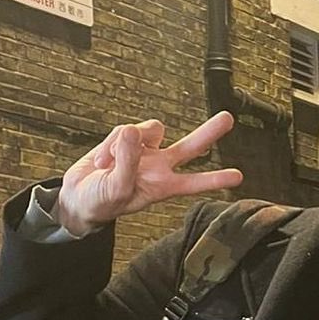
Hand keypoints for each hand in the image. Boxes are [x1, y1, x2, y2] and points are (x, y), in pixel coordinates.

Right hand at [56, 112, 242, 234]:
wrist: (79, 196)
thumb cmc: (103, 201)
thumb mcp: (117, 188)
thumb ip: (127, 162)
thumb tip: (133, 132)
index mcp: (163, 186)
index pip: (194, 182)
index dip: (215, 179)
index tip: (238, 177)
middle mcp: (159, 167)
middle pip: (190, 147)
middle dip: (208, 132)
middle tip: (229, 118)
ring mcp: (145, 152)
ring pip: (151, 129)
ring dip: (125, 144)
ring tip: (108, 165)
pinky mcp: (127, 140)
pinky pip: (124, 130)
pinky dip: (109, 143)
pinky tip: (102, 160)